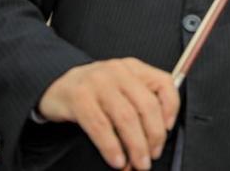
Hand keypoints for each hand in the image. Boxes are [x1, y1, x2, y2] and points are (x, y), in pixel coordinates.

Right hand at [38, 58, 178, 169]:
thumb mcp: (122, 88)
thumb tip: (160, 133)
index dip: (171, 108)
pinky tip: (117, 160)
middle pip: (147, 105)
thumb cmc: (96, 91)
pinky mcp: (79, 98)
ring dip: (135, 146)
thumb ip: (141, 102)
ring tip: (137, 164)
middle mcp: (118, 72)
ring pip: (126, 118)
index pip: (164, 83)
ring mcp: (98, 83)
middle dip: (153, 136)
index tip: (168, 129)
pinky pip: (100, 127)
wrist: (58, 87)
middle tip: (152, 156)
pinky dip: (111, 147)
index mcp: (134, 68)